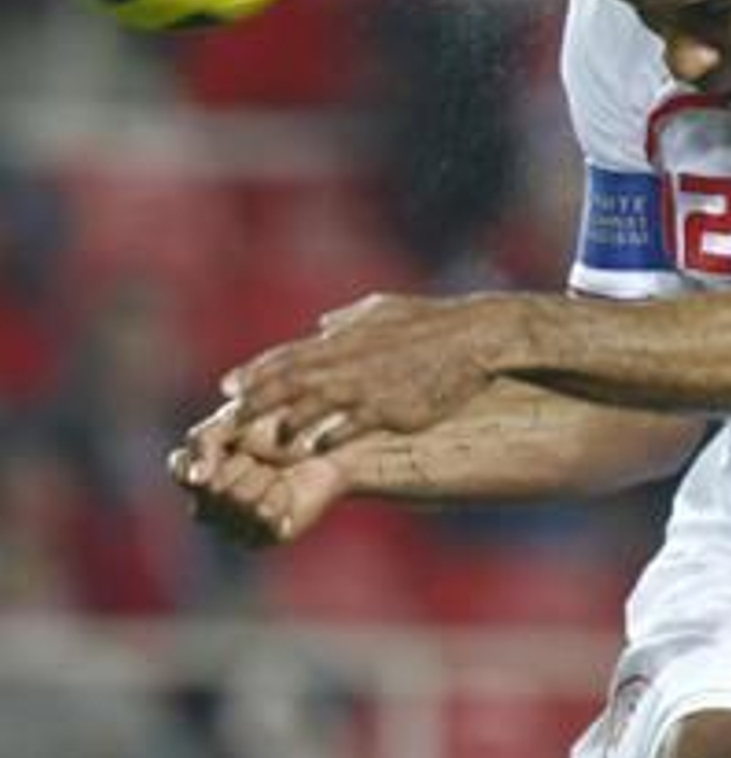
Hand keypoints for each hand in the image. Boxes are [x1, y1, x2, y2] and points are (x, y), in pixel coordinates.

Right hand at [169, 406, 349, 545]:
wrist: (325, 443)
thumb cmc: (276, 428)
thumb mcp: (233, 421)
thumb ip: (203, 442)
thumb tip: (197, 479)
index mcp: (193, 478)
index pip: (183, 470)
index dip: (212, 454)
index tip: (236, 444)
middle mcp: (207, 508)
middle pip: (211, 486)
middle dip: (243, 463)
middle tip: (262, 460)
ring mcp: (234, 527)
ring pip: (237, 499)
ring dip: (262, 476)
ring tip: (274, 474)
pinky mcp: (265, 537)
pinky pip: (263, 514)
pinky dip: (280, 492)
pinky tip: (287, 490)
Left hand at [220, 292, 511, 451]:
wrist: (475, 337)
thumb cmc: (432, 321)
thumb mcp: (384, 308)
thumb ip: (349, 319)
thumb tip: (323, 323)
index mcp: (344, 338)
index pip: (287, 356)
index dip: (254, 372)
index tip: (229, 387)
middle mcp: (348, 362)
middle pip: (289, 383)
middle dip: (256, 402)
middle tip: (229, 420)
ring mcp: (368, 386)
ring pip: (313, 406)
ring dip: (286, 424)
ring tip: (266, 442)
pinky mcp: (392, 408)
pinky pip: (352, 426)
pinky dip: (330, 437)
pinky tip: (314, 449)